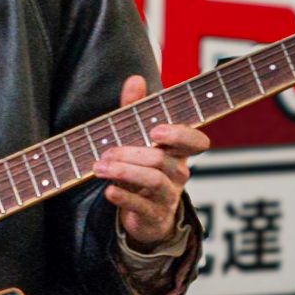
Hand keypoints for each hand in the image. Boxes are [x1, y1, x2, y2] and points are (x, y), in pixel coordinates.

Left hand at [94, 75, 210, 248]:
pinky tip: (109, 191)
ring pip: (154, 181)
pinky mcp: (155, 216)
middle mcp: (178, 173)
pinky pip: (142, 207)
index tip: (156, 131)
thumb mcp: (138, 137)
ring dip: (123, 172)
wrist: (145, 215)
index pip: (196, 142)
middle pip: (162, 160)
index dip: (180, 135)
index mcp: (178, 152)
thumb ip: (136, 109)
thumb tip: (135, 79)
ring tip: (99, 168)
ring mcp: (168, 196)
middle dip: (130, 154)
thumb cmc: (143, 168)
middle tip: (105, 153)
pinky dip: (124, 198)